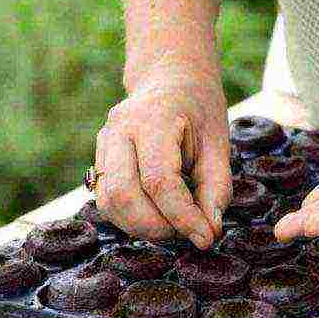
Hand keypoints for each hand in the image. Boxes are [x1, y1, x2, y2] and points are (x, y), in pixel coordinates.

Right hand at [95, 62, 231, 248]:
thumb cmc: (199, 111)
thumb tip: (208, 232)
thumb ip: (216, 189)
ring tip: (175, 226)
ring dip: (142, 227)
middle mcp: (119, 130)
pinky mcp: (99, 159)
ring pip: (109, 202)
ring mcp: (103, 143)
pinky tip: (158, 217)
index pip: (159, 181)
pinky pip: (106, 200)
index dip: (182, 217)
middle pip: (124, 195)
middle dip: (157, 226)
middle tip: (188, 233)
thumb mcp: (219, 145)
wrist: (171, 79)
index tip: (206, 238)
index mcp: (152, 120)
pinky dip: (131, 219)